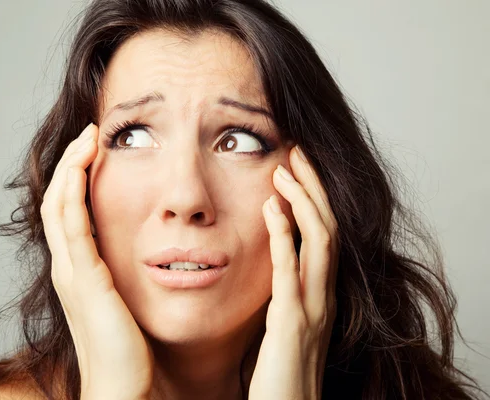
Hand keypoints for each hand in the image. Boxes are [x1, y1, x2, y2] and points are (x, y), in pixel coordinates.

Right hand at [40, 123, 152, 399]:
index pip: (71, 212)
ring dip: (73, 166)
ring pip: (60, 203)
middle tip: (92, 134)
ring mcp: (71, 269)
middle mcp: (68, 265)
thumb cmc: (130, 351)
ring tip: (90, 136)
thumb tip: (154, 259)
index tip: (99, 151)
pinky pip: (73, 221)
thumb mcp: (126, 304)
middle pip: (59, 200)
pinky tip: (86, 162)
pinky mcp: (83, 275)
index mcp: (79, 270)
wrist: (120, 387)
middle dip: (73, 164)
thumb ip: (127, 279)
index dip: (79, 179)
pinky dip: (75, 188)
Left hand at [248, 146, 338, 399]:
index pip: (324, 234)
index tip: (297, 167)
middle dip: (313, 187)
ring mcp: (312, 308)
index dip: (314, 198)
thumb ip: (284, 292)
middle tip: (295, 152)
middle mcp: (322, 296)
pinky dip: (284, 237)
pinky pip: (291, 272)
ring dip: (303, 202)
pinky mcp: (291, 323)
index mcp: (319, 294)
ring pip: (320, 242)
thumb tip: (274, 263)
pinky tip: (271, 210)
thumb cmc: (282, 373)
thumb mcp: (286, 324)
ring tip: (283, 171)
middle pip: (328, 227)